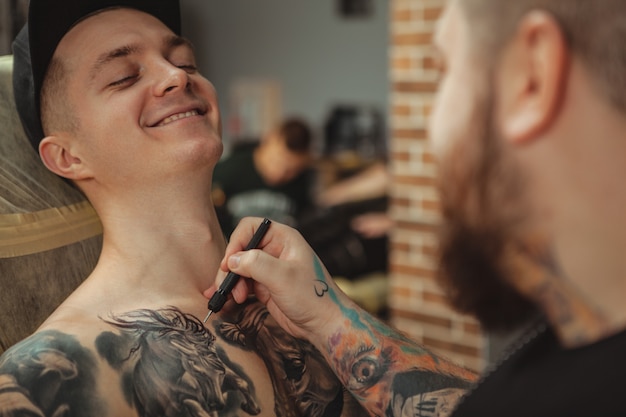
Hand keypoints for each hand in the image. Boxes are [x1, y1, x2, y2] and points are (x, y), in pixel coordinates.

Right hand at [204, 217, 354, 342]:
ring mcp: (269, 269)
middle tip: (227, 286)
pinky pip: (242, 284)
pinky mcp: (264, 286)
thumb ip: (256, 263)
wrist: (323, 324)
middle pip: (240, 249)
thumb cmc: (312, 296)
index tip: (229, 262)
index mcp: (283, 238)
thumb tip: (232, 260)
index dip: (236, 242)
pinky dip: (233, 291)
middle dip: (231, 268)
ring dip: (231, 282)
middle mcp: (275, 250)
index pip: (250, 228)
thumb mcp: (283, 277)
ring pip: (238, 268)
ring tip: (234, 298)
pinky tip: (226, 301)